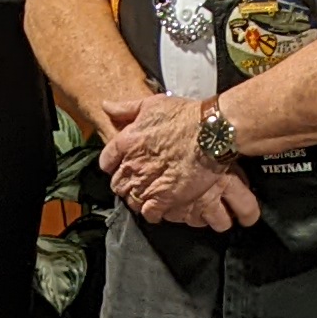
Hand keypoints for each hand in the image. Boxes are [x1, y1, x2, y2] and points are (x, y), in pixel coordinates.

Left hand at [101, 94, 241, 227]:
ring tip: (149, 194)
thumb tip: (106, 106)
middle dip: (125, 183)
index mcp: (126, 142)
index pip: (106, 162)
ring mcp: (147, 183)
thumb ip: (126, 108)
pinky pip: (149, 213)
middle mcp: (133, 165)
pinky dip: (152, 212)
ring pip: (131, 200)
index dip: (114, 165)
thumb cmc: (185, 116)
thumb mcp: (151, 104)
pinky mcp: (164, 198)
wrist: (211, 133)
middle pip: (117, 184)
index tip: (122, 165)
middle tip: (138, 180)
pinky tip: (159, 206)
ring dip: (137, 198)